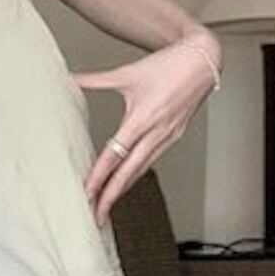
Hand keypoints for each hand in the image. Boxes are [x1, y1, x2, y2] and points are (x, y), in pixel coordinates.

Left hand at [72, 29, 219, 226]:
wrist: (203, 59)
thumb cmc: (168, 64)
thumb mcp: (127, 73)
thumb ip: (96, 80)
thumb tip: (70, 78)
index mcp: (142, 118)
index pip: (115, 155)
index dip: (100, 177)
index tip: (87, 194)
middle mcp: (156, 132)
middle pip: (127, 173)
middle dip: (109, 197)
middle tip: (95, 216)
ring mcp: (167, 138)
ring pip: (140, 172)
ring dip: (122, 191)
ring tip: (105, 207)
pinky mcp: (174, 138)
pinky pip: (150, 163)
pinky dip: (136, 177)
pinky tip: (125, 185)